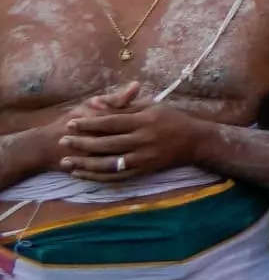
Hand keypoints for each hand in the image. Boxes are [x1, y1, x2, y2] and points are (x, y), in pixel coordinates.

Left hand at [57, 89, 206, 181]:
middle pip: (107, 143)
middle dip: (82, 143)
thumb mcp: (152, 106)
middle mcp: (143, 140)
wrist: (195, 142)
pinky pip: (117, 176)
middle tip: (62, 141)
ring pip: (109, 163)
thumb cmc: (172, 119)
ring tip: (66, 161)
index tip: (71, 123)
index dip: (89, 123)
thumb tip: (95, 102)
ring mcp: (144, 158)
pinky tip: (82, 174)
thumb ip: (123, 105)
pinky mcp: (144, 171)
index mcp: (144, 121)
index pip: (111, 122)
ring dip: (85, 163)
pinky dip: (97, 177)